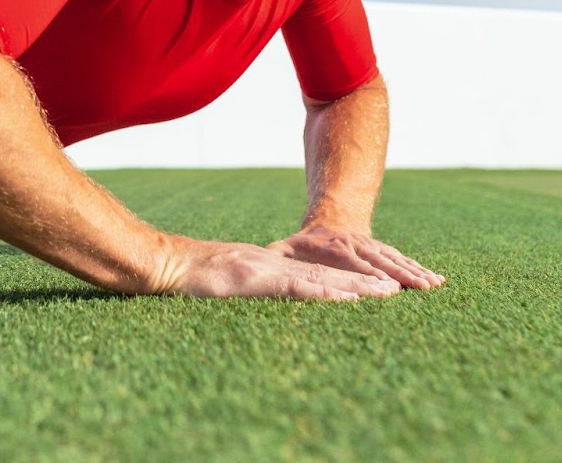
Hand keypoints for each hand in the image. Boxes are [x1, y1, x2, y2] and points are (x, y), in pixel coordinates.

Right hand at [155, 237, 402, 300]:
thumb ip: (248, 287)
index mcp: (268, 268)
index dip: (346, 282)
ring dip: (354, 287)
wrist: (166, 262)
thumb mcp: (227, 282)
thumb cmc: (189, 277)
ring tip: (385, 294)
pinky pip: (295, 288)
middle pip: (325, 275)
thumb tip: (261, 296)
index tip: (374, 289)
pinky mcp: (254, 280)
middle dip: (362, 283)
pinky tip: (346, 299)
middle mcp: (273, 266)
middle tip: (395, 291)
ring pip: (319, 279)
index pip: (313, 276)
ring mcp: (265, 271)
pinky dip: (324, 294)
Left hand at [266, 226, 445, 290]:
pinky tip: (438, 280)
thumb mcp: (285, 248)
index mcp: (334, 248)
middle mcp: (357, 247)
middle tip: (419, 289)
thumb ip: (275, 257)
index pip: (352, 264)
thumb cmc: (303, 243)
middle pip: (380, 262)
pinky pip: (404, 260)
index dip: (367, 275)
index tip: (384, 287)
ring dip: (414, 272)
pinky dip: (420, 269)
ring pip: (396, 259)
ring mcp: (373, 248)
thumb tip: (253, 268)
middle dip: (399, 276)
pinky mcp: (385, 251)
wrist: (331, 217)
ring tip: (434, 285)